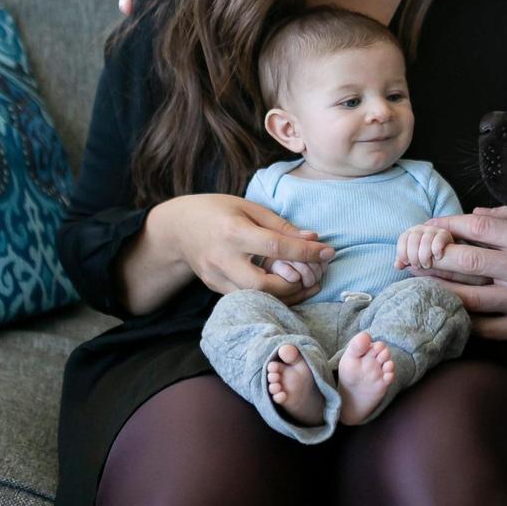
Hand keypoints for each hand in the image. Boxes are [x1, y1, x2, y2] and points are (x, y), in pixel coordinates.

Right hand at [160, 193, 334, 306]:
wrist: (178, 227)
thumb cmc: (218, 210)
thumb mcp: (250, 208)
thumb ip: (281, 225)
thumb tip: (312, 239)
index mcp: (233, 232)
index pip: (275, 247)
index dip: (306, 252)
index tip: (328, 252)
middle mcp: (222, 259)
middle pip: (262, 285)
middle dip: (294, 285)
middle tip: (315, 277)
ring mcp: (216, 277)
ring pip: (255, 298)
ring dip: (285, 296)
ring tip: (307, 286)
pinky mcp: (214, 287)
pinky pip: (246, 298)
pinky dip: (269, 297)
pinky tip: (286, 288)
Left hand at [395, 225, 453, 269]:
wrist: (442, 254)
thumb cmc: (424, 256)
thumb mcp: (413, 259)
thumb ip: (404, 261)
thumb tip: (397, 265)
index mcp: (411, 232)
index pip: (403, 238)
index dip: (402, 251)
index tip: (406, 262)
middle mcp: (421, 228)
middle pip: (413, 239)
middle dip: (413, 256)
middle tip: (417, 266)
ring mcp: (433, 230)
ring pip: (425, 240)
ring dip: (424, 256)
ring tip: (426, 265)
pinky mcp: (444, 233)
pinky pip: (438, 240)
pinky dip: (436, 250)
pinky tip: (437, 257)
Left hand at [414, 206, 506, 341]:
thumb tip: (471, 213)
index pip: (476, 226)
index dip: (446, 224)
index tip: (426, 227)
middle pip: (466, 261)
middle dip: (432, 258)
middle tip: (410, 257)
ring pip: (469, 297)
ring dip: (437, 290)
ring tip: (416, 285)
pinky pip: (484, 328)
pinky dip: (460, 321)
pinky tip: (442, 313)